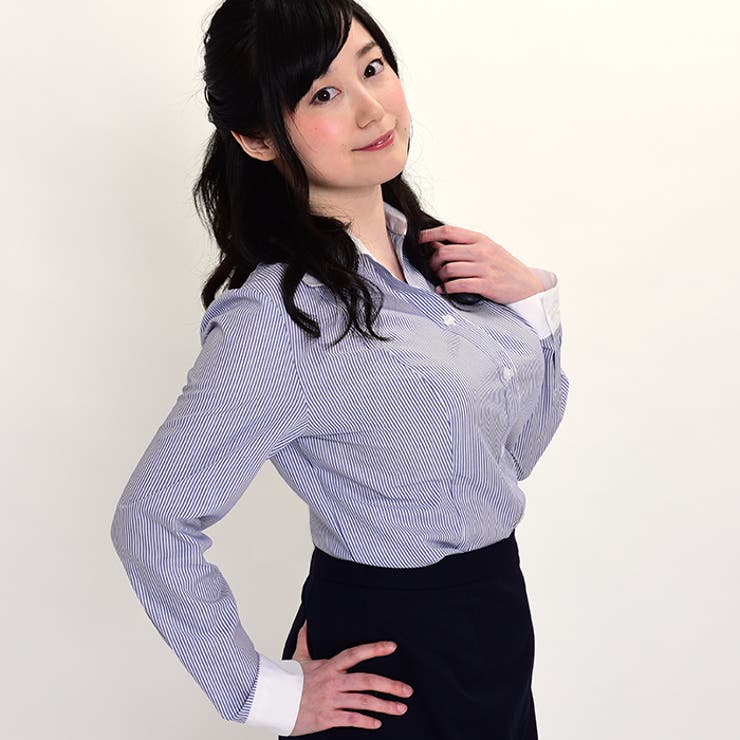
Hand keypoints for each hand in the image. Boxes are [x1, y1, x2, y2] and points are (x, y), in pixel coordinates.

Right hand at [288, 618, 413, 734]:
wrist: (273, 701)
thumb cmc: (288, 680)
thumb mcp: (298, 657)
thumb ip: (306, 638)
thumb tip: (308, 621)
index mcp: (329, 666)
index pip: (355, 654)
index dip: (374, 649)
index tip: (391, 647)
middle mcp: (333, 682)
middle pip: (367, 681)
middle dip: (390, 685)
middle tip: (407, 690)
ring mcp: (331, 700)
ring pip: (363, 702)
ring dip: (384, 706)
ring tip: (400, 708)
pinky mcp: (327, 718)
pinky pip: (351, 719)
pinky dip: (366, 722)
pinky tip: (377, 723)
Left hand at [418, 224, 544, 303]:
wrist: (527, 285)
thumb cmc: (504, 267)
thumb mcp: (488, 249)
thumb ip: (465, 246)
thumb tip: (436, 243)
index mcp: (480, 239)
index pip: (449, 231)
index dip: (430, 234)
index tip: (419, 239)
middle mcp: (482, 251)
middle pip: (444, 251)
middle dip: (433, 261)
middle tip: (433, 268)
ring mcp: (485, 268)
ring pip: (449, 269)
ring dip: (439, 276)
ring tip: (440, 280)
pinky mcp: (486, 285)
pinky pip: (458, 285)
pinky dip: (446, 288)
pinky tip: (443, 290)